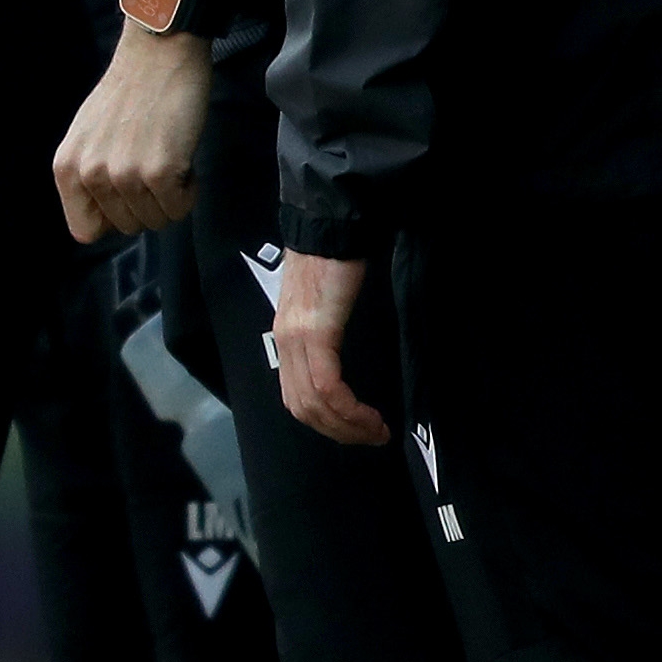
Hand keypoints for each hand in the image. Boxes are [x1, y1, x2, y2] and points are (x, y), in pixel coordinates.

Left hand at [52, 23, 206, 242]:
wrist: (158, 53)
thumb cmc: (129, 93)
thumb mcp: (87, 136)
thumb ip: (88, 175)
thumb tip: (101, 220)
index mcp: (67, 167)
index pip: (85, 230)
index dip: (112, 218)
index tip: (127, 197)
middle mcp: (90, 174)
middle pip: (126, 228)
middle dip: (146, 205)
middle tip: (153, 166)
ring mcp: (124, 174)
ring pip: (155, 222)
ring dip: (169, 197)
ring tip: (167, 158)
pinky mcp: (159, 171)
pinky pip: (178, 209)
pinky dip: (188, 191)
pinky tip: (183, 160)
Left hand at [268, 247, 388, 445]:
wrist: (335, 223)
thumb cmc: (339, 259)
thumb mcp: (327, 304)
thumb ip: (328, 333)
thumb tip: (347, 363)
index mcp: (287, 336)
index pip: (296, 397)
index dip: (326, 423)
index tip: (358, 430)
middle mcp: (285, 341)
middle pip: (302, 408)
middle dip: (339, 432)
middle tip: (372, 437)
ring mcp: (296, 337)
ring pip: (314, 404)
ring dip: (347, 426)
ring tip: (377, 431)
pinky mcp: (315, 331)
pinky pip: (327, 385)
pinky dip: (348, 409)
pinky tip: (370, 415)